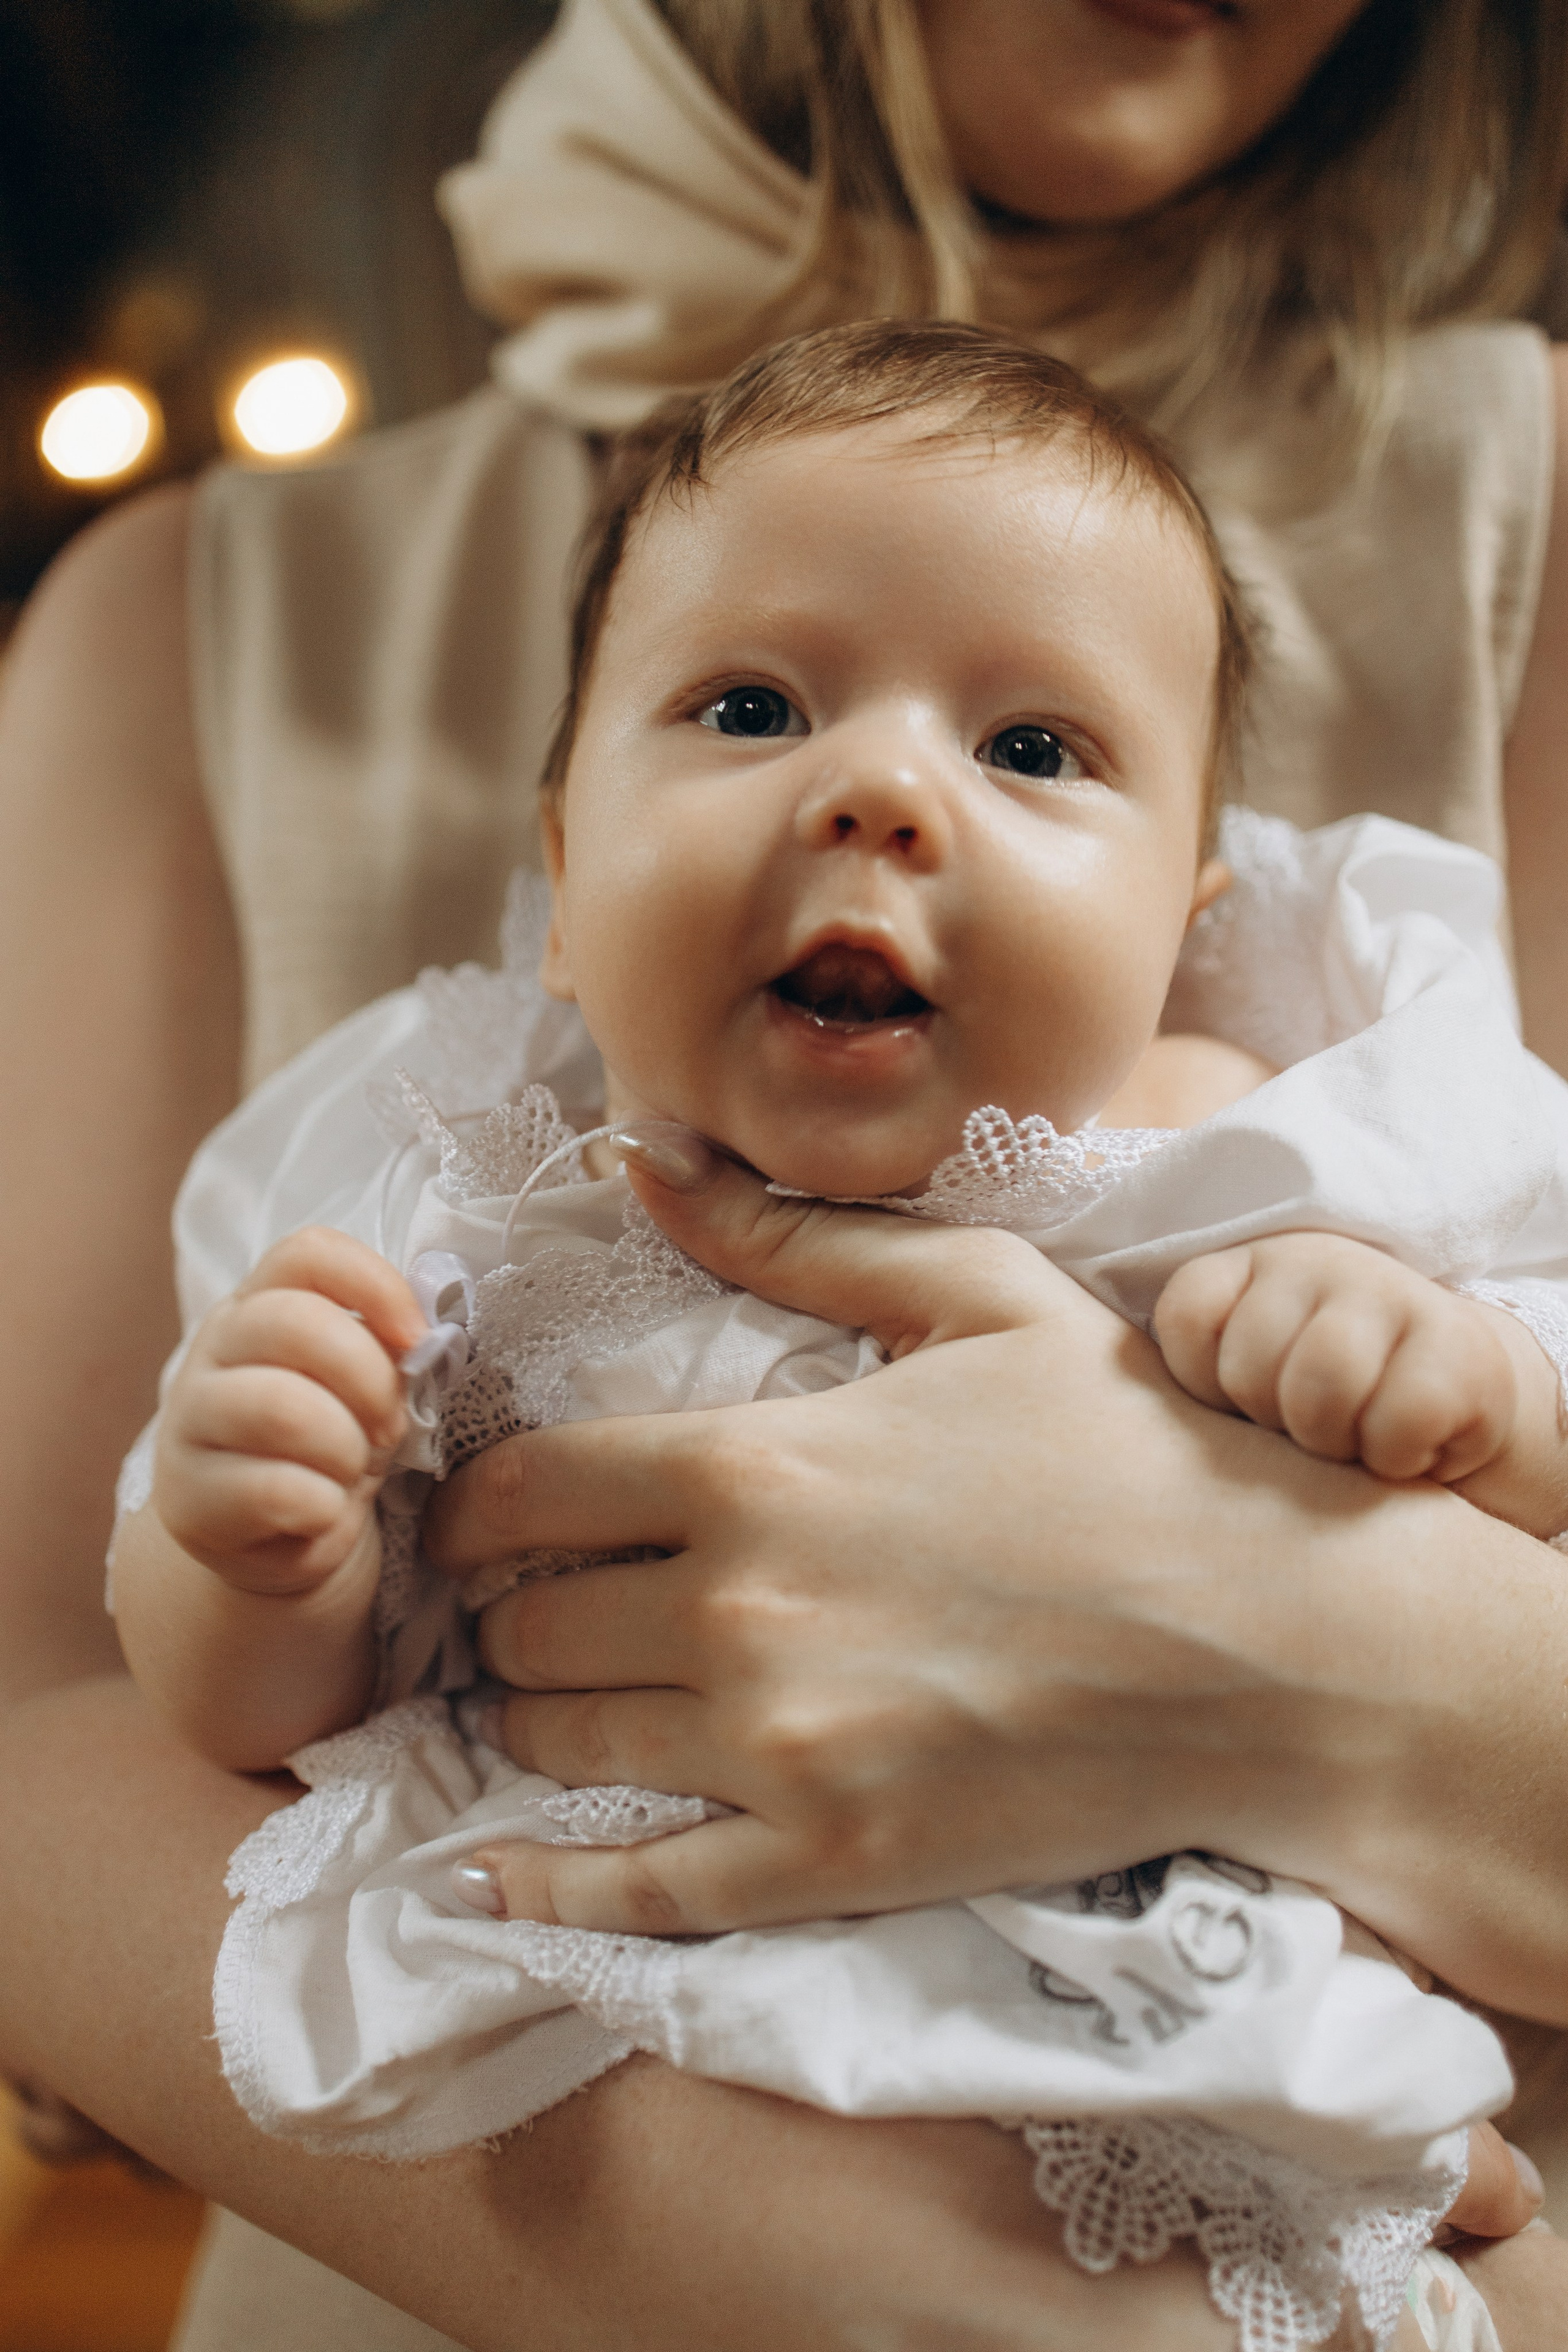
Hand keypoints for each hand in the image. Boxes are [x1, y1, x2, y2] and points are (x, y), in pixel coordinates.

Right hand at [152, 1226, 423, 1596]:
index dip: (375, 1285)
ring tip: (352, 1472)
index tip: (416, 1339)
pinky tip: (323, 1515)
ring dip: (346, 1448)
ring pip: (281, 1408)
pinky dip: (325, 1508)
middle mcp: (212, 1351)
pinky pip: (275, 1491)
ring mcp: (188, 1425)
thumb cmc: (330, 1447)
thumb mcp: (364, 1387)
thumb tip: (421, 1341)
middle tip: (389, 1426)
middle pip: (295, 1322)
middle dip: (370, 1380)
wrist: (277, 1542)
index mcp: (259, 1305)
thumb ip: (385, 1349)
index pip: (307, 1254)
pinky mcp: (187, 1502)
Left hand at [424, 1140, 1550, 1973]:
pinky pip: (636, 1892)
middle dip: (506, 1615)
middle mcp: (740, 1612)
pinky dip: (546, 1886)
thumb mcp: (978, 1294)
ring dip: (530, 1721)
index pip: (524, 1492)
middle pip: (526, 1625)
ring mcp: (782, 1750)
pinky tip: (492, 1875)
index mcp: (757, 1469)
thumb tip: (638, 1162)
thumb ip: (791, 1237)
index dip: (470, 1511)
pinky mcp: (831, 1860)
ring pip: (560, 1743)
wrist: (1277, 1639)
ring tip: (547, 1705)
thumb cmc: (1133, 1450)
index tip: (474, 1525)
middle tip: (527, 1613)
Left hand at [1153, 1234, 1567, 1534]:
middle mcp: (1318, 1262)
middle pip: (1251, 1365)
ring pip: (1322, 1387)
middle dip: (1273, 1420)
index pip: (1186, 1314)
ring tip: (1348, 1438)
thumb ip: (1188, 1371)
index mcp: (1250, 1265)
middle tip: (1304, 1427)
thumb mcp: (1244, 1372)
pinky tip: (1402, 1446)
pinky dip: (1394, 1457)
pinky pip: (1397, 1421)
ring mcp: (1391, 1294)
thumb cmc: (1323, 1399)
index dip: (1204, 1382)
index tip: (1239, 1404)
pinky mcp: (1458, 1347)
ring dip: (1331, 1439)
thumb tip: (1095, 1398)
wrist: (1452, 1403)